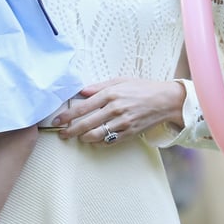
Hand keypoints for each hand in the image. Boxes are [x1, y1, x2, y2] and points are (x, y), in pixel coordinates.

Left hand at [49, 78, 185, 143]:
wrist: (165, 100)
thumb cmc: (142, 88)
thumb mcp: (121, 81)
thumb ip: (99, 86)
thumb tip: (81, 91)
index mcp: (111, 94)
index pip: (83, 107)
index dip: (67, 116)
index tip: (58, 120)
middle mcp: (115, 109)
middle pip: (86, 124)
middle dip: (71, 130)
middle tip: (62, 134)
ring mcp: (122, 122)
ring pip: (96, 135)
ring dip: (84, 137)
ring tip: (78, 137)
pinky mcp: (130, 133)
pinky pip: (110, 141)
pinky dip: (99, 142)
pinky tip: (94, 140)